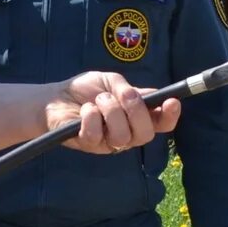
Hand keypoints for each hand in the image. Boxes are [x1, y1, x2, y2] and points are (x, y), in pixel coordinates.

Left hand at [50, 72, 180, 153]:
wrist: (55, 97)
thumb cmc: (86, 90)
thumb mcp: (111, 82)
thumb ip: (128, 89)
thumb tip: (147, 96)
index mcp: (137, 118)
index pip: (161, 124)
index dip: (170, 116)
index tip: (172, 102)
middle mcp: (127, 134)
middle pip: (146, 135)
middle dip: (136, 111)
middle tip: (123, 94)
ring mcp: (107, 143)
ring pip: (122, 136)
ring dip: (110, 110)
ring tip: (98, 101)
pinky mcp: (88, 144)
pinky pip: (96, 134)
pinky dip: (91, 115)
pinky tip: (85, 110)